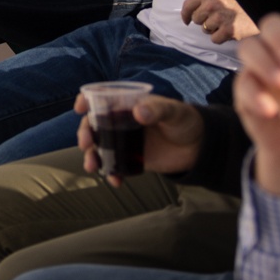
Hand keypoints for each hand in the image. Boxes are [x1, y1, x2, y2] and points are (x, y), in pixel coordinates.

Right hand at [75, 91, 204, 182]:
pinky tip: (115, 181)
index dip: (87, 100)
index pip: (101, 98)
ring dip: (91, 156)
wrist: (199, 147)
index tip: (80, 108)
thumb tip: (138, 112)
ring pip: (100, 148)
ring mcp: (125, 141)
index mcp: (128, 104)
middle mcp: (121, 121)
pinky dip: (111, 174)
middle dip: (85, 133)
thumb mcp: (174, 111)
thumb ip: (158, 110)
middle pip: (94, 125)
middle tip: (86, 143)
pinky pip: (115, 167)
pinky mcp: (132, 159)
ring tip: (92, 167)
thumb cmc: (186, 120)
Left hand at [181, 0, 255, 44]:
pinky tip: (231, 30)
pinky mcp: (229, 30)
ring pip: (206, 30)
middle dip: (204, 21)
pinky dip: (222, 37)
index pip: (188, 5)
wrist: (264, 3)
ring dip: (214, 29)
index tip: (187, 20)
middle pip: (197, 20)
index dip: (185, 15)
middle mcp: (212, 4)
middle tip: (217, 20)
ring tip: (228, 23)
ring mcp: (220, 18)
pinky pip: (215, 39)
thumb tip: (194, 11)